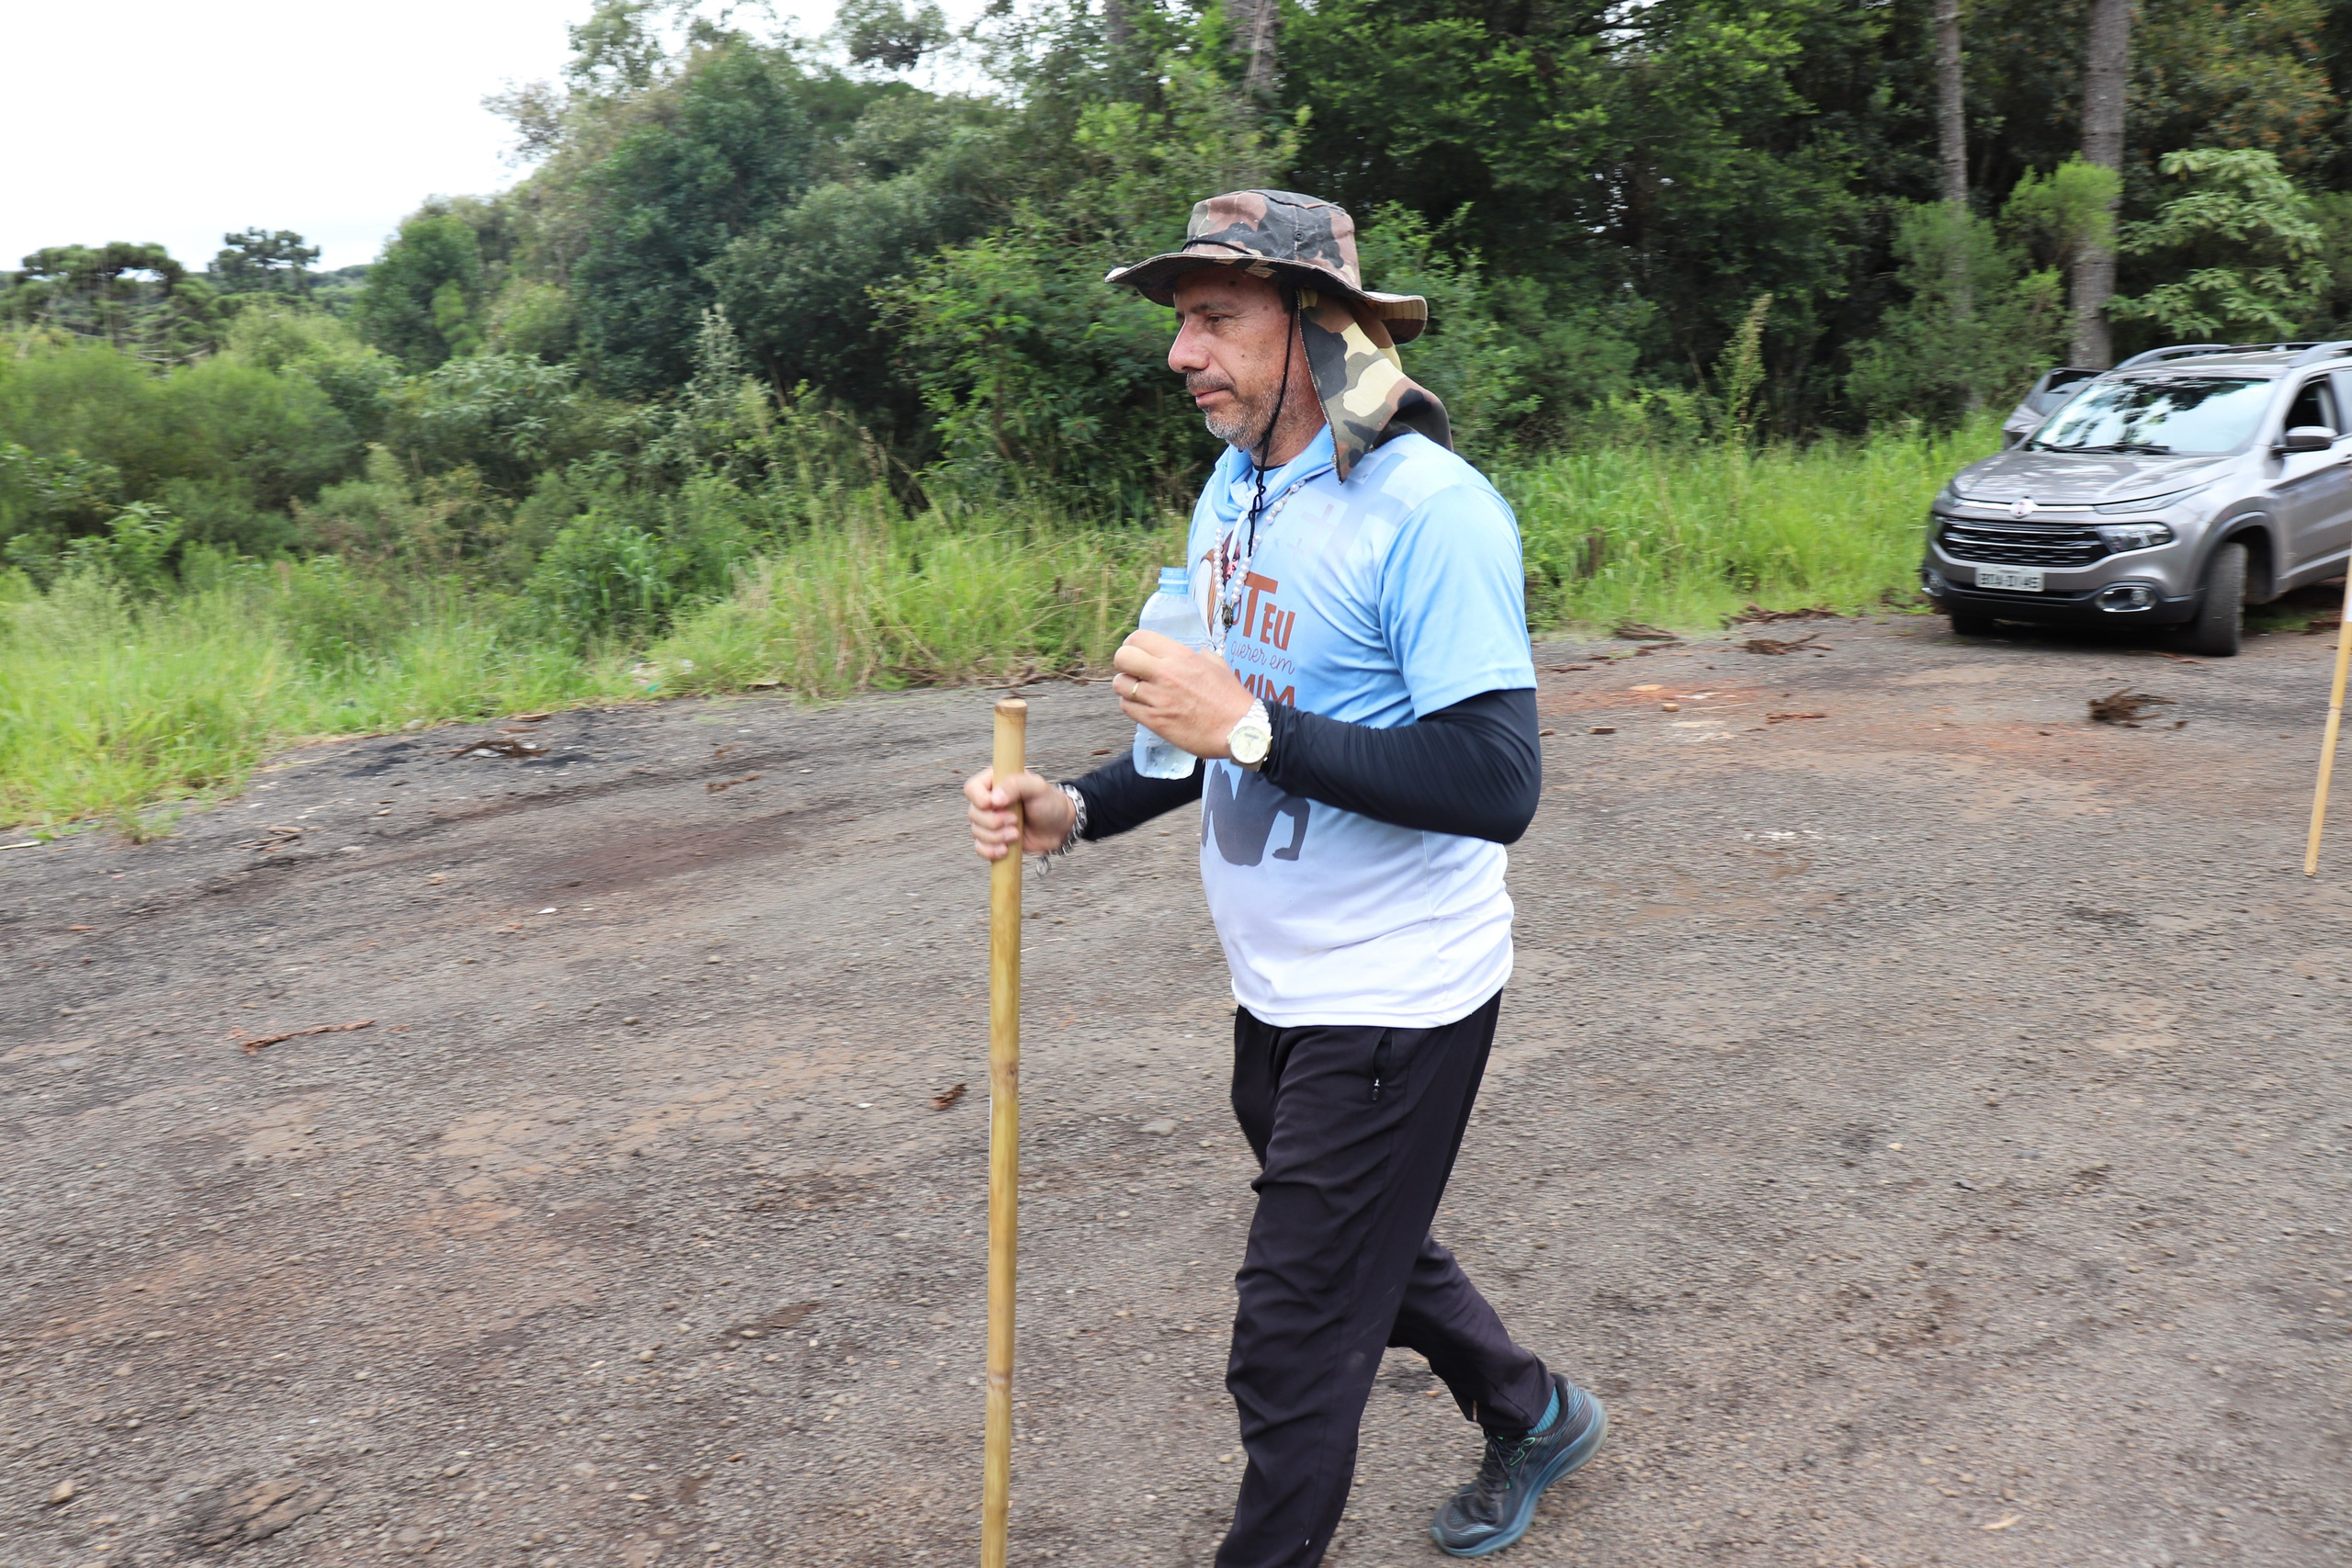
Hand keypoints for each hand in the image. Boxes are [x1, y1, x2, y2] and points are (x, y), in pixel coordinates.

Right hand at [964, 767, 1074, 861]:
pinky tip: (1005, 850)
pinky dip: (990, 851)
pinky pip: (980, 848)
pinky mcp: (995, 839)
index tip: (996, 805)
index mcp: (996, 782)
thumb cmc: (1050, 803)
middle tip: (1016, 820)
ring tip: (1016, 834)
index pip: (972, 789)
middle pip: (973, 814)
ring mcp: (991, 821)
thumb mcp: (1037, 787)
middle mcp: (990, 801)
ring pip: (976, 832)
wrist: (1060, 827)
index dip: (979, 800)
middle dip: (994, 822)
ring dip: (996, 837)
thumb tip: (994, 799)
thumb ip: (1016, 785)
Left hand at [1112, 629, 1253, 758]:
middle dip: (1124, 663)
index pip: (1139, 638)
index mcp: (1180, 656)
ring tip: (1137, 691)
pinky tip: (1142, 706)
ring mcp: (1157, 698)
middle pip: (1122, 657)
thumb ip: (1202, 656)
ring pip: (1120, 684)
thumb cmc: (1231, 699)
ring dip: (1125, 686)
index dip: (1133, 644)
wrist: (1239, 729)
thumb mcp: (1218, 666)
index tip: (1137, 653)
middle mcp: (1165, 673)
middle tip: (1133, 671)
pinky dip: (1130, 705)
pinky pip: (1127, 707)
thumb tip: (1198, 652)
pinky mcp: (1154, 720)